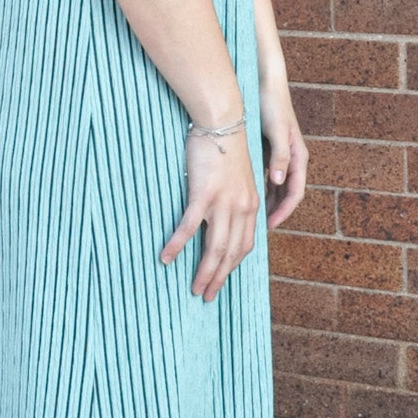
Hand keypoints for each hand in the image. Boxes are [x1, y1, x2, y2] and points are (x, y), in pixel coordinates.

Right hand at [159, 128, 260, 300]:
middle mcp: (242, 208)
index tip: (221, 281)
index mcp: (251, 206)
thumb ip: (235, 201)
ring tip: (194, 288)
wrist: (223, 121)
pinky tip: (166, 258)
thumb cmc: (226, 148)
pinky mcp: (204, 194)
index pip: (244, 246)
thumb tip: (223, 220)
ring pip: (215, 247)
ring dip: (204, 272)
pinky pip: (189, 227)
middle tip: (206, 296)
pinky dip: (178, 245)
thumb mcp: (238, 178)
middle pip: (230, 253)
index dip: (232, 268)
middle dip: (219, 279)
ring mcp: (223, 202)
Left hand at [257, 71, 306, 228]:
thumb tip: (279, 181)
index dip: (284, 212)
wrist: (264, 80)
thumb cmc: (271, 103)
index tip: (271, 227)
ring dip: (266, 203)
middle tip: (258, 230)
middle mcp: (292, 159)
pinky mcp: (269, 150)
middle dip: (274, 213)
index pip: (295, 193)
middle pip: (285, 194)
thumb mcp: (277, 130)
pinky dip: (258, 189)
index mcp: (298, 156)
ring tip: (250, 219)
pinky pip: (266, 177)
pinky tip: (244, 197)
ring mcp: (281, 155)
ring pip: (275, 188)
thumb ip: (280, 156)